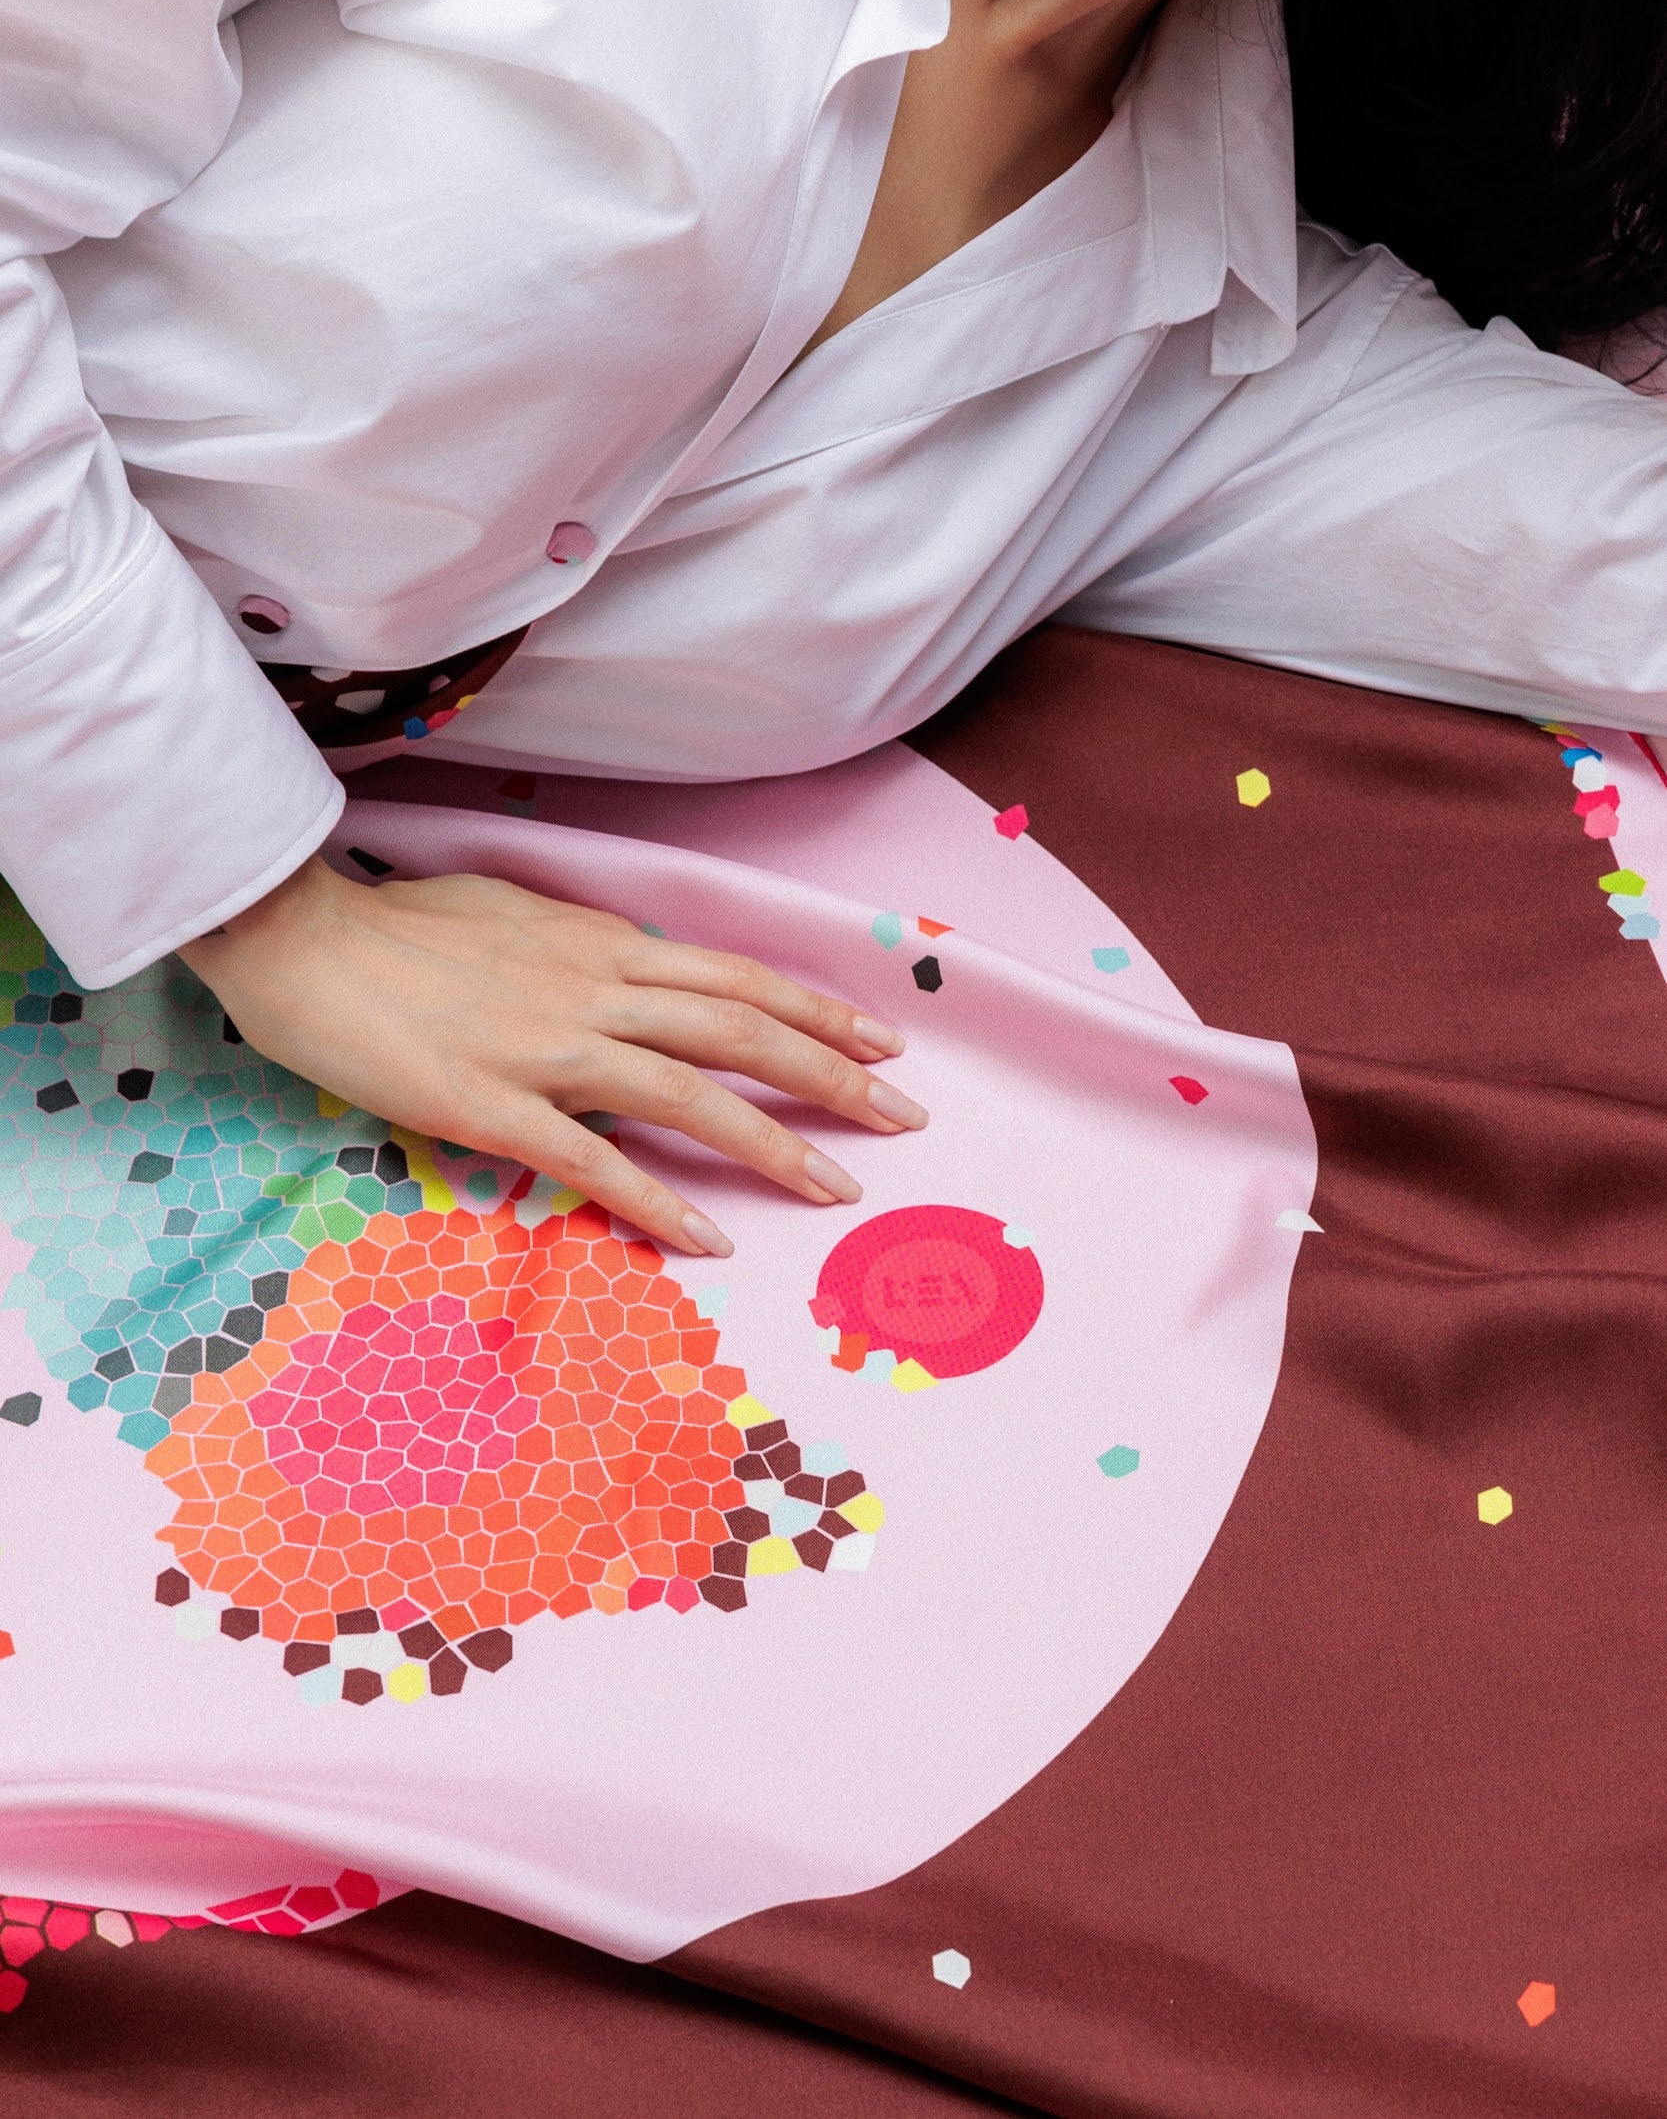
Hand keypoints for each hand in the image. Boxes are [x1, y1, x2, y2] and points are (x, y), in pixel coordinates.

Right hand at [178, 855, 925, 1257]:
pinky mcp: (493, 1106)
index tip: (883, 1044)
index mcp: (602, 944)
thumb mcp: (515, 915)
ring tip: (836, 1191)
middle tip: (905, 1121)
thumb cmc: (400, 924)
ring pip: (691, 1095)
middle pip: (741, 1033)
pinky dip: (659, 1202)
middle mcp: (595, 990)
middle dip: (834, 1078)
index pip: (737, 978)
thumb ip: (583, 950)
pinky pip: (595, 1161)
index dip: (818, 1011)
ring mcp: (547, 1049)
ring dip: (774, 1145)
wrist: (304, 939)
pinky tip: (710, 1241)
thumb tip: (629, 969)